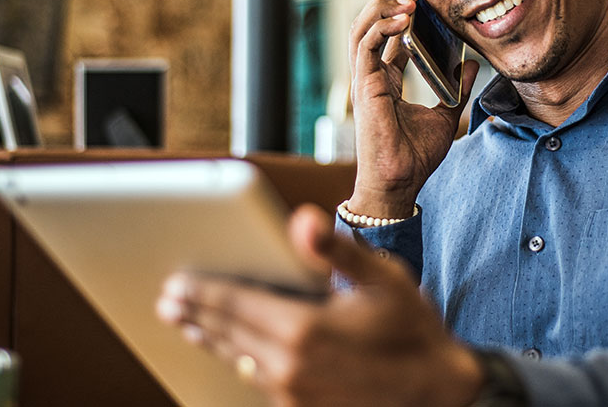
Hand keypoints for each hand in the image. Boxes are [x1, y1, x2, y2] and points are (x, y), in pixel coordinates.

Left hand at [156, 204, 482, 406]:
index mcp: (303, 328)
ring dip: (209, 339)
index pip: (234, 304)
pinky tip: (232, 352)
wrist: (439, 391)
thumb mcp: (382, 278)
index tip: (175, 281)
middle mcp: (289, 366)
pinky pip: (258, 381)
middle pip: (226, 334)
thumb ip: (335, 250)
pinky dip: (237, 360)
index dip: (201, 291)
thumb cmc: (413, 330)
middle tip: (168, 300)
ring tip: (187, 324)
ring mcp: (292, 393)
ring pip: (236, 360)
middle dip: (195, 314)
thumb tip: (301, 218)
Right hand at [347, 0, 479, 217]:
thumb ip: (455, 88)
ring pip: (361, 27)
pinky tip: (403, 18)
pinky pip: (365, 44)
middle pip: (370, 24)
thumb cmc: (415, 157)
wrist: (401, 182)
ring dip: (383, 7)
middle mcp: (372, 76)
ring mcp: (364, 80)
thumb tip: (471, 66)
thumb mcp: (445, 114)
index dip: (402, 13)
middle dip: (390, 1)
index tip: (424, 0)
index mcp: (386, 80)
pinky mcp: (363, 86)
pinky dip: (381, 25)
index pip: (387, 35)